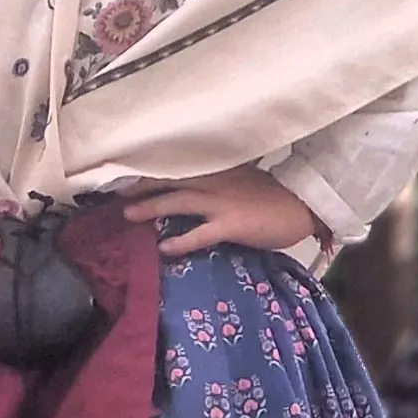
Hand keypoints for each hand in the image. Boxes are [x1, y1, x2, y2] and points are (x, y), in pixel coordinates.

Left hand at [121, 166, 326, 256]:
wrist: (302, 206)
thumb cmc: (273, 198)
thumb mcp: (242, 182)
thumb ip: (218, 183)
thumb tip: (194, 190)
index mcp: (217, 172)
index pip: (177, 168)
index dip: (151, 171)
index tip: (127, 174)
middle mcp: (214, 182)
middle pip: (169, 180)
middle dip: (141, 186)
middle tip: (115, 192)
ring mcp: (222, 202)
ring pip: (178, 201)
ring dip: (150, 208)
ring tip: (128, 216)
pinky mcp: (231, 224)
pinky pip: (200, 234)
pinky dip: (180, 241)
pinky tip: (164, 249)